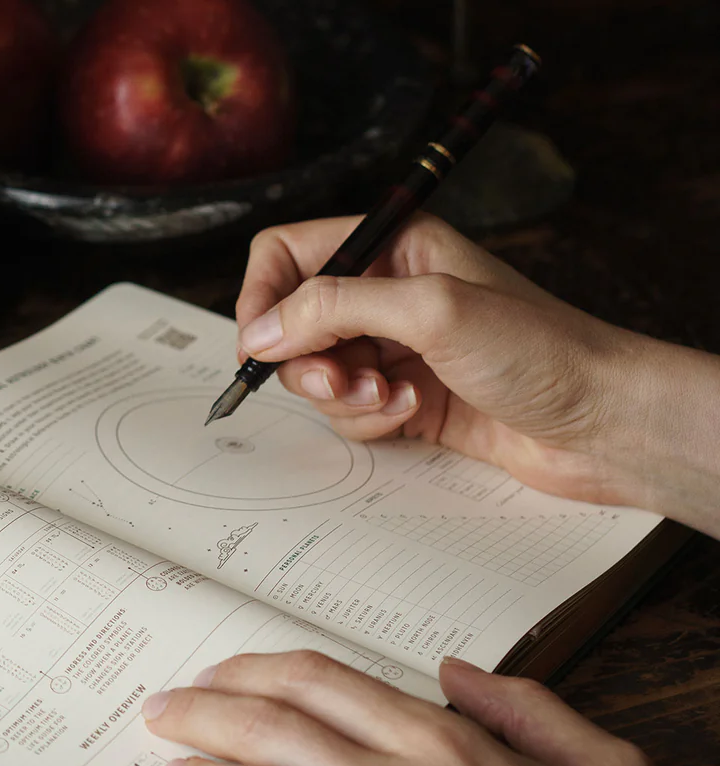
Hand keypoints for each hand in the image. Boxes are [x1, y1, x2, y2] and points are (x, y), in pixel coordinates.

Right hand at [233, 214, 719, 534]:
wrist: (601, 422)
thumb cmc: (542, 350)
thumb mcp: (431, 310)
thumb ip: (335, 307)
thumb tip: (262, 330)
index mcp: (394, 244)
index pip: (288, 253)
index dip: (263, 298)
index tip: (262, 345)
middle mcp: (387, 290)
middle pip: (292, 322)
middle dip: (307, 360)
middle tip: (339, 382)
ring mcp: (393, 347)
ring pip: (315, 373)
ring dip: (342, 396)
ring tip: (393, 400)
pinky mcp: (402, 396)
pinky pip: (347, 411)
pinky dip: (368, 420)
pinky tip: (413, 415)